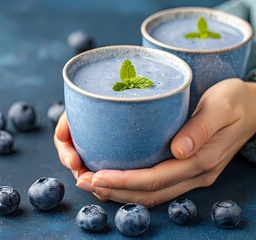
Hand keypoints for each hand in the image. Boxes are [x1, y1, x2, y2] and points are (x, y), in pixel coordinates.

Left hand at [54, 78, 255, 206]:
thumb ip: (201, 127)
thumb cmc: (236, 101)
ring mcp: (191, 175)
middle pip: (148, 194)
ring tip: (90, 183)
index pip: (155, 179)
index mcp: (201, 160)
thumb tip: (179, 150)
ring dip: (118, 193)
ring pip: (150, 195)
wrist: (254, 108)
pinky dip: (131, 188)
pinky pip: (155, 187)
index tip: (96, 176)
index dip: (123, 181)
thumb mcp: (222, 105)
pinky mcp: (186, 170)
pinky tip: (112, 179)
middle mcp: (194, 174)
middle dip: (113, 191)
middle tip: (83, 181)